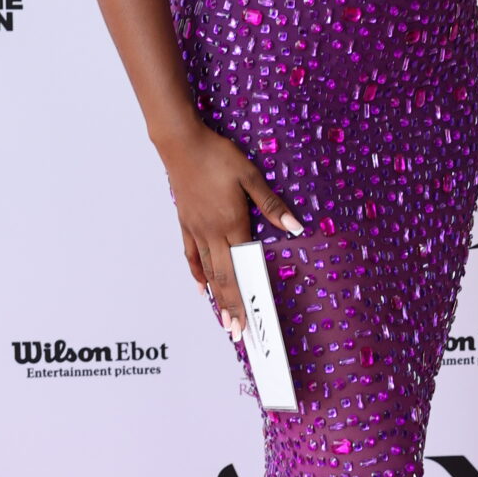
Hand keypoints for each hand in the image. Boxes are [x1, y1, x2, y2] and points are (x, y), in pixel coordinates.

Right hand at [157, 123, 301, 335]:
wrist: (182, 143)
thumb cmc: (218, 156)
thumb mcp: (250, 176)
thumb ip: (271, 204)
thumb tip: (295, 225)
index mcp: (231, 224)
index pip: (239, 271)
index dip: (243, 299)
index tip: (246, 322)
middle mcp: (212, 233)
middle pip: (222, 279)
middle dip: (231, 308)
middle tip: (235, 333)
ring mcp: (196, 230)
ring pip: (207, 270)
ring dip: (216, 296)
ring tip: (221, 317)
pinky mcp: (186, 223)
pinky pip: (191, 254)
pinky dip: (197, 273)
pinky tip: (201, 286)